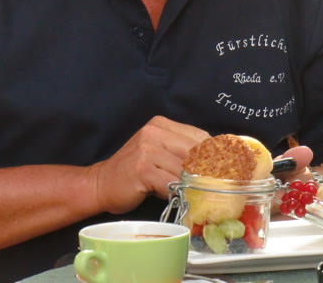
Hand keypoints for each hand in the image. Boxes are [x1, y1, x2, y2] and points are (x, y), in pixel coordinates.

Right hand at [87, 116, 209, 214]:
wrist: (101, 184)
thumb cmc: (134, 172)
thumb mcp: (158, 152)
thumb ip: (180, 151)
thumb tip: (214, 163)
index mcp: (161, 124)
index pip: (199, 136)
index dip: (213, 155)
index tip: (221, 170)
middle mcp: (154, 133)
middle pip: (194, 151)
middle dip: (205, 170)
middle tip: (213, 186)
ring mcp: (147, 149)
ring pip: (184, 169)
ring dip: (192, 184)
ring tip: (196, 193)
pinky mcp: (142, 169)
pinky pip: (171, 183)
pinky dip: (178, 192)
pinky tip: (178, 197)